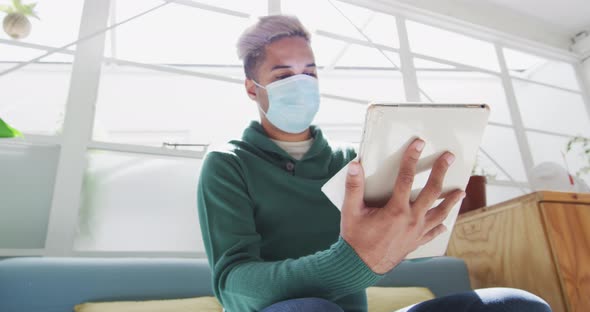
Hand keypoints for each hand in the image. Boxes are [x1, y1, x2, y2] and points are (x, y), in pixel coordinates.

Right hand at [340, 139, 465, 273]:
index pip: (406, 178)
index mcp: (395, 210)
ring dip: (450, 201)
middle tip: (449, 158)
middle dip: (441, 172)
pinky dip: (440, 226)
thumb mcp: (350, 211)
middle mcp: (411, 220)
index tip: (419, 144)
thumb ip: (354, 187)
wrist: (360, 267)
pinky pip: (433, 233)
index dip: (412, 158)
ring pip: (439, 213)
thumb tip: (356, 166)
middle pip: (432, 192)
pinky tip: (446, 222)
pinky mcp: (416, 242)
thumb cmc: (355, 239)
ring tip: (460, 191)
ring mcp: (416, 232)